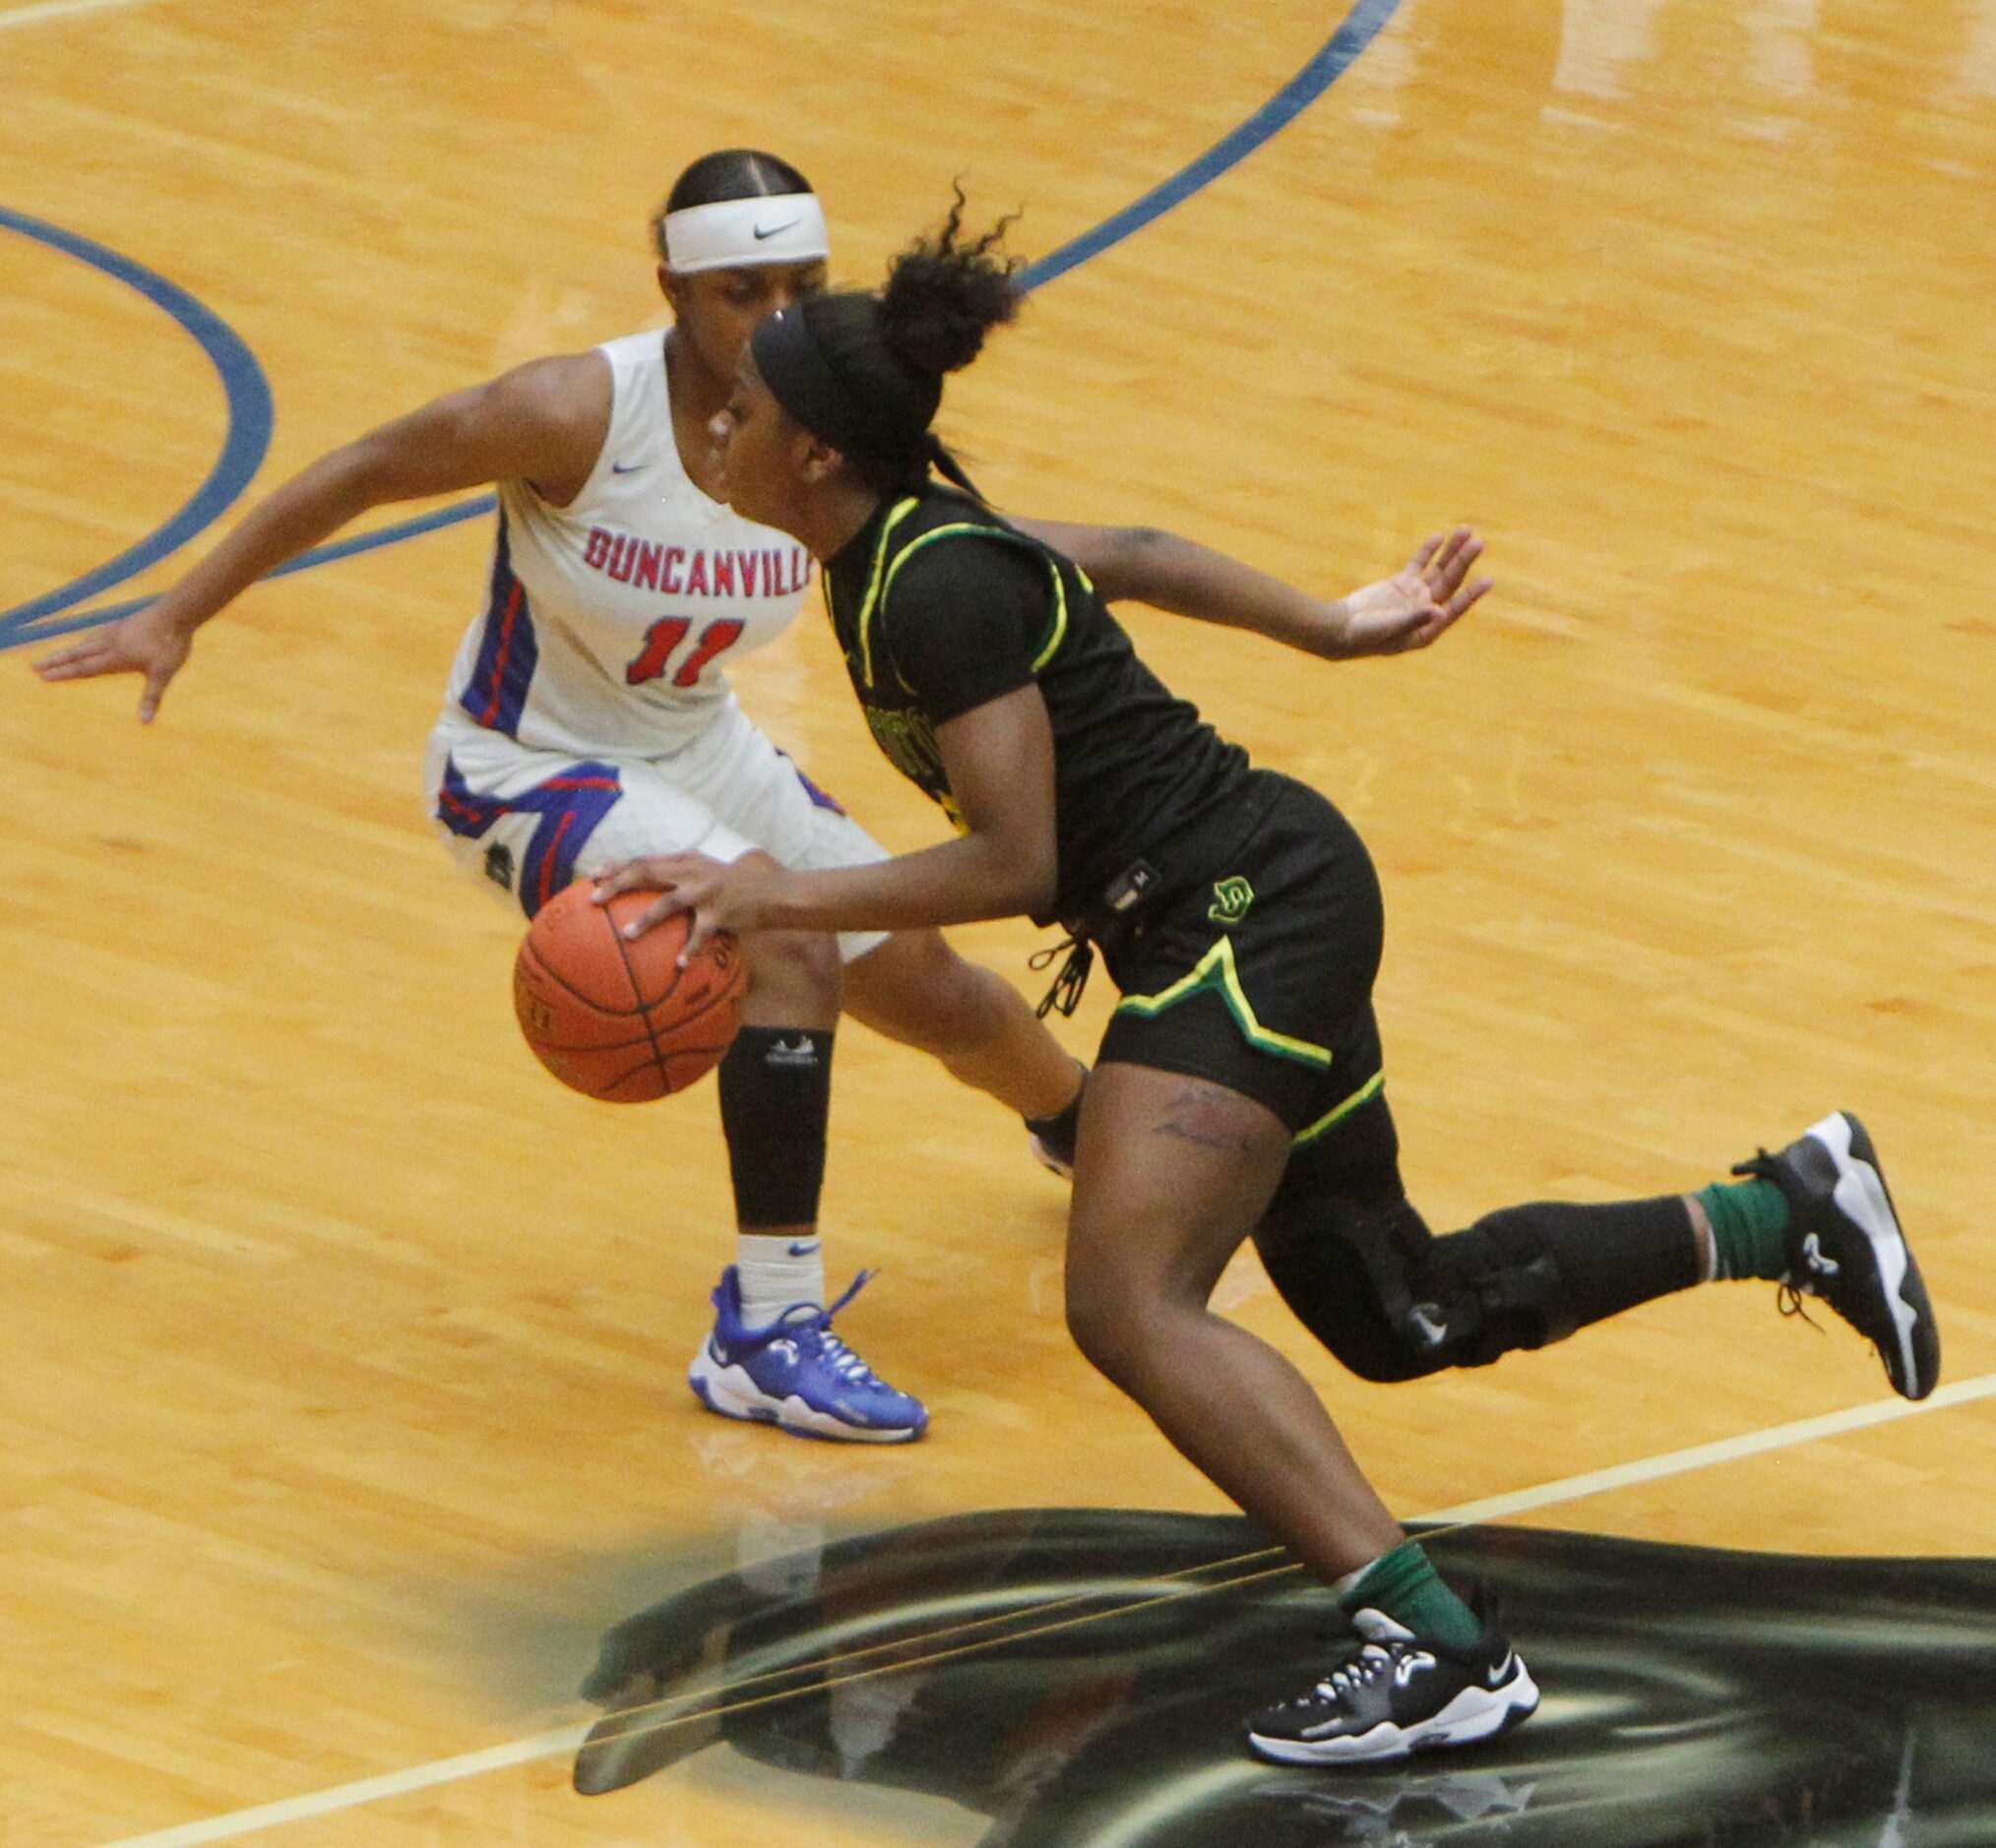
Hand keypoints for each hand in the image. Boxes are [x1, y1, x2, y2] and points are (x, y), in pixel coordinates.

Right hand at [34, 602, 194, 720]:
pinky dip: (86, 639)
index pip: (84, 668)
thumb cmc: (170, 645)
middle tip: (34, 666)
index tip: (44, 677)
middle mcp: (109, 643)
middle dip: (55, 660)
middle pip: (76, 653)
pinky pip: (97, 633)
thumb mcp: (163, 674)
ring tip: (56, 655)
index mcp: (115, 657)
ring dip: (68, 649)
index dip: (64, 673)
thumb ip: (151, 698)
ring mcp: (115, 631)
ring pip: (85, 642)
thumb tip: (144, 722)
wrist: (176, 614)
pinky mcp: (123, 623)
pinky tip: (89, 639)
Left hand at [591, 853, 782, 962]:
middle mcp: (691, 872)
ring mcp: (706, 892)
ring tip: (626, 934)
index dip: (617, 865)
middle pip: (647, 873)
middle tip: (593, 899)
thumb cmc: (734, 887)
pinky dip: (689, 949)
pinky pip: (700, 934)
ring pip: (668, 903)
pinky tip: (678, 964)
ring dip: (646, 919)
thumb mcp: (706, 874)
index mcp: (684, 861)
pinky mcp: (721, 913)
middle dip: (617, 884)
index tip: (592, 875)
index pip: (644, 859)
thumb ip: (679, 879)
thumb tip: (648, 892)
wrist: (771, 892)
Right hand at [1335, 527, 1491, 657]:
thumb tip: (1441, 612)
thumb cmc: (1365, 636)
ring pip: (1437, 570)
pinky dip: (1428, 551)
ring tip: (1465, 531)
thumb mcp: (1392, 628)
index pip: (1453, 608)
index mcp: (1427, 629)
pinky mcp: (1400, 584)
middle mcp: (1425, 612)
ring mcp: (1414, 596)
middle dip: (1463, 563)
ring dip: (1451, 552)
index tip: (1487, 580)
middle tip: (1478, 543)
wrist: (1339, 628)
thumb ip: (1416, 619)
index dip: (1470, 595)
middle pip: (1449, 583)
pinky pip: (1418, 564)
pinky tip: (1440, 536)